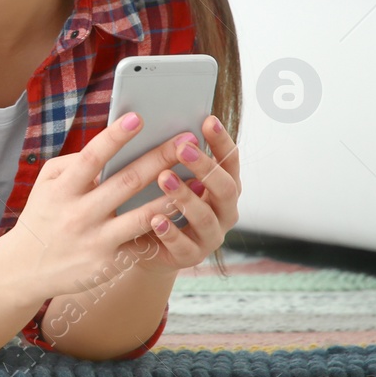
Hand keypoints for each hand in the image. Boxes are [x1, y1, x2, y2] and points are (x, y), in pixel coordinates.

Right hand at [4, 110, 209, 301]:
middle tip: (187, 140)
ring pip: (143, 215)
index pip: (92, 157)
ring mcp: (96, 239)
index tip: (138, 118)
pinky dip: (164, 227)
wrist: (27, 267)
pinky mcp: (109, 262)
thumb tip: (108, 147)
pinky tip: (186, 215)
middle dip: (160, 158)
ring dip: (173, 195)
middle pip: (127, 181)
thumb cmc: (43, 215)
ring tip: (199, 179)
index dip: (115, 137)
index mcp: (64, 189)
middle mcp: (80, 212)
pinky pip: (142, 242)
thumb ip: (73, 163)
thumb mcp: (47, 184)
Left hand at [118, 115, 241, 274]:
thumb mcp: (164, 174)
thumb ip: (168, 155)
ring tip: (164, 179)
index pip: (230, 161)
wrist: (145, 243)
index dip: (222, 141)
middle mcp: (223, 212)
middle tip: (183, 148)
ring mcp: (209, 237)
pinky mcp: (189, 257)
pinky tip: (155, 218)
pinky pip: (184, 246)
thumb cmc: (155, 198)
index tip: (208, 119)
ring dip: (186, 197)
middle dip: (205, 167)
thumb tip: (156, 119)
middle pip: (225, 189)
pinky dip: (170, 232)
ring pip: (206, 218)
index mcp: (222, 187)